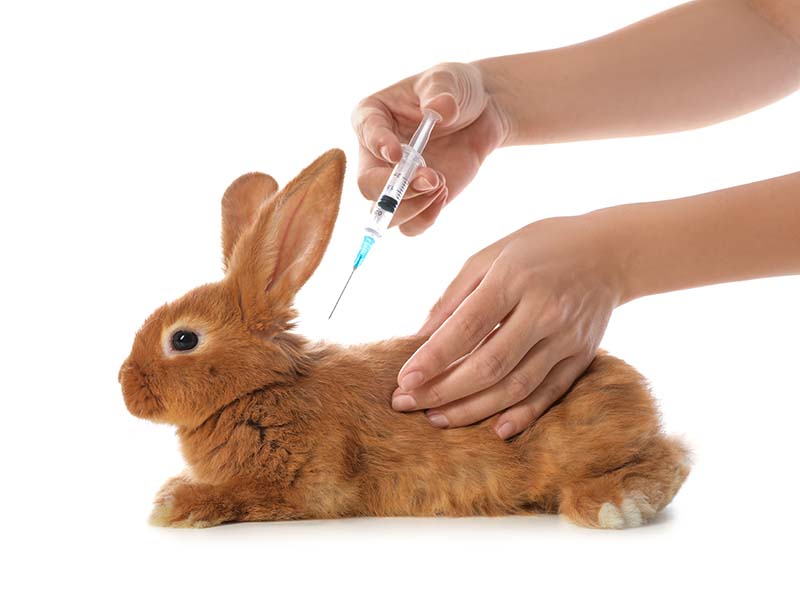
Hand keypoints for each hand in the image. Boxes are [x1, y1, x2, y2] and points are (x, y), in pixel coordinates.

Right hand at [352, 62, 508, 234]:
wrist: (481, 113)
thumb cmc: (455, 89)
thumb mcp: (449, 79)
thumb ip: (441, 91)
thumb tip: (440, 109)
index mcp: (371, 117)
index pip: (366, 133)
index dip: (378, 145)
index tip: (398, 153)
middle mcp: (374, 154)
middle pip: (367, 185)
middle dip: (396, 189)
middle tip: (430, 178)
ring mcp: (394, 182)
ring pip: (385, 215)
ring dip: (413, 207)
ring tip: (441, 184)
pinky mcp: (416, 201)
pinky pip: (410, 227)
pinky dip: (426, 218)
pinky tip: (444, 194)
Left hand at [391, 214, 623, 437]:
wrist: (610, 250)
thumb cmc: (539, 247)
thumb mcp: (490, 255)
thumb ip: (453, 296)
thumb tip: (418, 338)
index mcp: (514, 278)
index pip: (467, 327)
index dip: (433, 358)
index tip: (404, 380)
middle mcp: (544, 310)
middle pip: (490, 364)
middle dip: (444, 390)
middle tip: (408, 403)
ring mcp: (567, 336)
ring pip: (517, 386)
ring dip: (473, 409)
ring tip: (437, 418)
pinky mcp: (583, 355)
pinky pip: (551, 393)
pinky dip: (524, 415)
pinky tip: (496, 429)